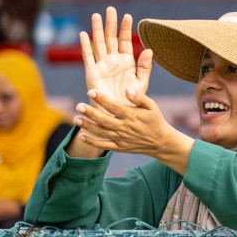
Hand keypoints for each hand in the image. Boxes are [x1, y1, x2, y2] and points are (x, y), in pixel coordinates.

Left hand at [73, 85, 187, 163]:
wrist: (161, 142)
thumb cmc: (155, 121)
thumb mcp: (151, 106)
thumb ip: (139, 97)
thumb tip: (127, 89)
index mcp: (132, 116)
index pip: (114, 106)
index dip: (102, 99)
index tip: (91, 92)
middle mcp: (125, 127)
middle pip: (104, 120)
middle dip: (91, 113)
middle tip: (78, 106)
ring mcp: (121, 138)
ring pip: (101, 132)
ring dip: (88, 126)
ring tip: (76, 118)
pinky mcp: (119, 147)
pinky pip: (104, 145)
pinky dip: (92, 142)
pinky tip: (82, 136)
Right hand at [80, 7, 152, 107]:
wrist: (119, 114)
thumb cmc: (132, 100)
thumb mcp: (141, 82)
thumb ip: (145, 66)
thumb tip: (149, 49)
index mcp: (126, 62)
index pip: (125, 41)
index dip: (125, 29)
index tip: (128, 16)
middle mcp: (113, 61)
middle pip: (111, 38)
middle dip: (111, 24)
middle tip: (110, 9)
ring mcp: (102, 65)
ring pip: (99, 43)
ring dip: (98, 30)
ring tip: (96, 15)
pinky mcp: (92, 72)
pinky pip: (88, 56)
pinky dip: (86, 45)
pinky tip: (84, 34)